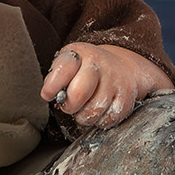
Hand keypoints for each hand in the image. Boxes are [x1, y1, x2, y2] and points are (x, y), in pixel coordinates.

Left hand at [41, 43, 172, 129]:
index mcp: (81, 54)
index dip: (52, 86)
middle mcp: (100, 64)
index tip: (47, 94)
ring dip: (85, 116)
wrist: (123, 66)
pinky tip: (101, 109)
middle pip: (78, 93)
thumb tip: (48, 94)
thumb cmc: (88, 69)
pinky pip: (108, 119)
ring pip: (93, 111)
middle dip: (69, 105)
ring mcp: (116, 80)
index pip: (63, 69)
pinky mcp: (127, 97)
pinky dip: (101, 120)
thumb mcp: (70, 63)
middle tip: (69, 104)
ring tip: (85, 107)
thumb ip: (56, 77)